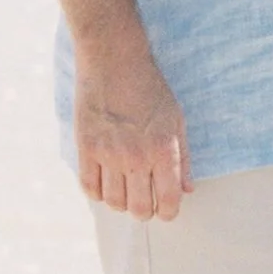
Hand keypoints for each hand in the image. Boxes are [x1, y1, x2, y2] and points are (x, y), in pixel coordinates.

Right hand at [75, 39, 190, 220]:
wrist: (114, 61)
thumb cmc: (150, 88)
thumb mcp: (176, 120)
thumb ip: (182, 158)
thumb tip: (187, 189)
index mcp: (163, 149)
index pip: (168, 200)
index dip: (169, 212)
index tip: (167, 210)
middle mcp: (136, 156)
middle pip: (139, 208)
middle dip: (146, 212)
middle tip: (146, 203)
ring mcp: (108, 153)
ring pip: (113, 202)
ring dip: (122, 203)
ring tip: (126, 191)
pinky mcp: (85, 147)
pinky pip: (89, 187)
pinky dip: (98, 192)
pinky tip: (106, 182)